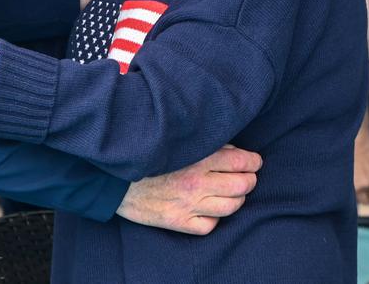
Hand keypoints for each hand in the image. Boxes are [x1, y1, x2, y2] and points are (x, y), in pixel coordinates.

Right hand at [116, 145, 261, 234]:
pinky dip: (214, 218)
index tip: (254, 161)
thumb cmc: (147, 155)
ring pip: (231, 207)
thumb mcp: (177, 142)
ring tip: (233, 193)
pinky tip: (210, 209)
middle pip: (242, 185)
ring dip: (237, 199)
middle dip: (249, 180)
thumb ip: (204, 143)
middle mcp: (196, 182)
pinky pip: (210, 226)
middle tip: (246, 177)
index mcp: (197, 158)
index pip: (241, 162)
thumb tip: (231, 149)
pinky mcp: (178, 222)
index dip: (253, 161)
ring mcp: (189, 205)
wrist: (115, 178)